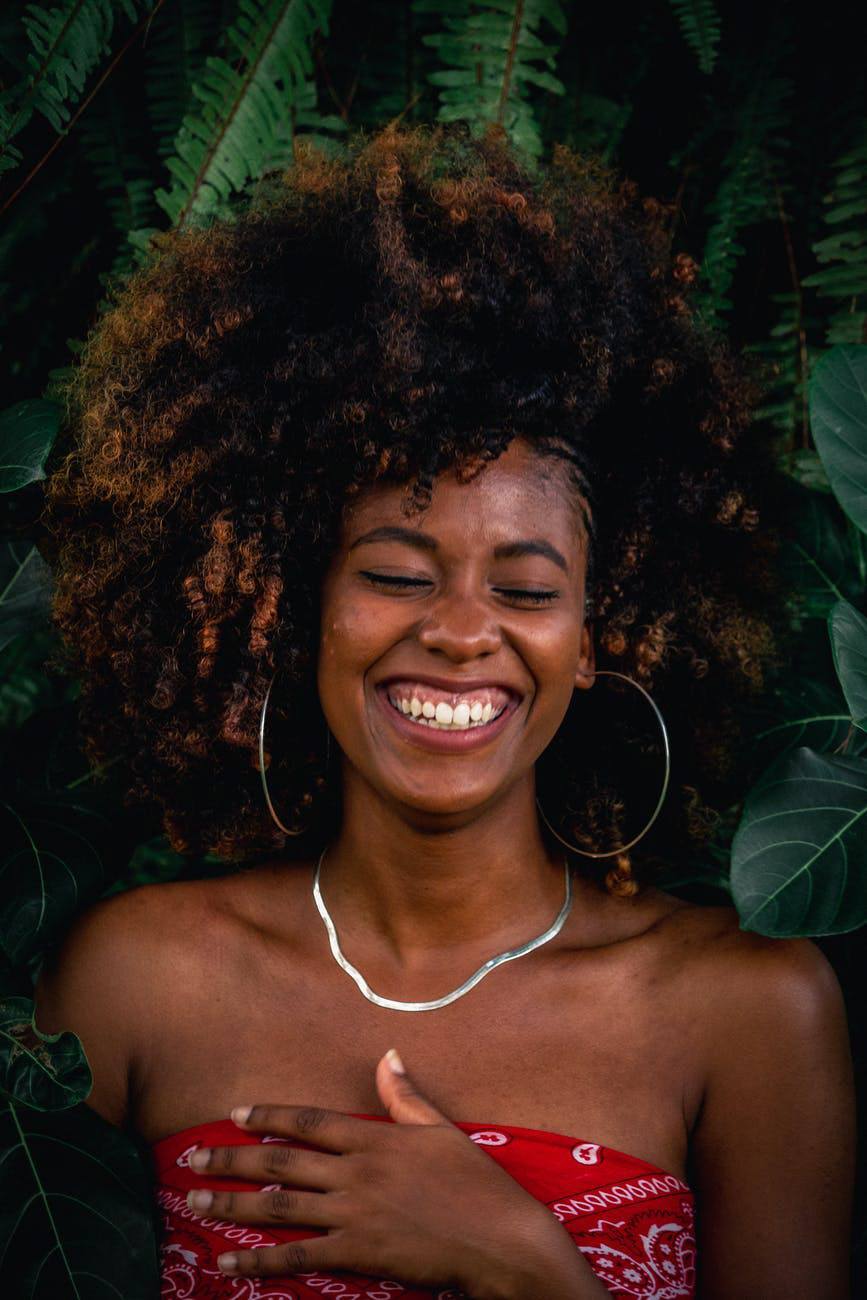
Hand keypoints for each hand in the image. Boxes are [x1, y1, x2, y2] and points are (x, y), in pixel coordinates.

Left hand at [185, 1050, 601, 1297]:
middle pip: (281, 1163)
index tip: (237, 1114)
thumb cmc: (477, 1184)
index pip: (309, 1121)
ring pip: (279, 1207)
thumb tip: (387, 1056)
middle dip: (232, 1161)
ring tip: (196, 1202)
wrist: (500, 1238)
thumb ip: (406, 1097)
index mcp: (374, 1138)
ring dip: (232, 1205)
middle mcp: (356, 1172)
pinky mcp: (358, 1254)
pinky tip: (228, 1264)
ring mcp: (354, 1214)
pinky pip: (298, 1257)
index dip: (270, 1116)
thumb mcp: (442, 1130)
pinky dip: (260, 1262)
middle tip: (192, 1159)